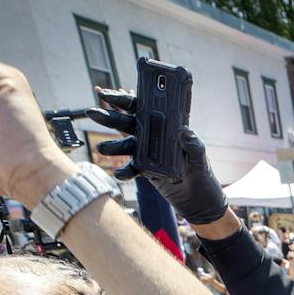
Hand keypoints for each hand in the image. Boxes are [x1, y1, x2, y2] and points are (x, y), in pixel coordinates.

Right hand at [86, 90, 228, 223]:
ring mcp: (147, 153)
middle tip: (92, 112)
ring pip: (126, 145)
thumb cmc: (201, 174)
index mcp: (165, 126)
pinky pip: (131, 168)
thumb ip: (193, 145)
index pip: (144, 108)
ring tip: (101, 148)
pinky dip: (124, 171)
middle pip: (128, 123)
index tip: (111, 94)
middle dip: (109, 117)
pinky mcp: (145, 170)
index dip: (126, 100)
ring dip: (112, 146)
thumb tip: (185, 131)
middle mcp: (153, 136)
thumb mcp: (199, 158)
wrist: (198, 200)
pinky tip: (119, 174)